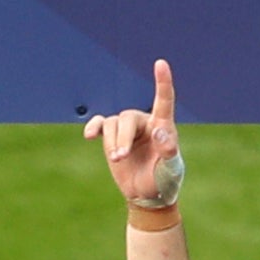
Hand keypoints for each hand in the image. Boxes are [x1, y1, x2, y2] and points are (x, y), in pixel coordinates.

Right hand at [90, 58, 186, 213]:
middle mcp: (145, 123)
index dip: (162, 81)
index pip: (164, 100)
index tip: (160, 63)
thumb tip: (158, 129)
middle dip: (122, 138)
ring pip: (112, 123)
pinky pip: (100, 124)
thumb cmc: (164, 181)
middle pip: (127, 118)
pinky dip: (93, 127)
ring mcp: (127, 130)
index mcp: (163, 126)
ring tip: (116, 160)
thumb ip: (168, 149)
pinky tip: (89, 136)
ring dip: (112, 142)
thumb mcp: (170, 169)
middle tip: (119, 158)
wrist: (147, 195)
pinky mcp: (112, 138)